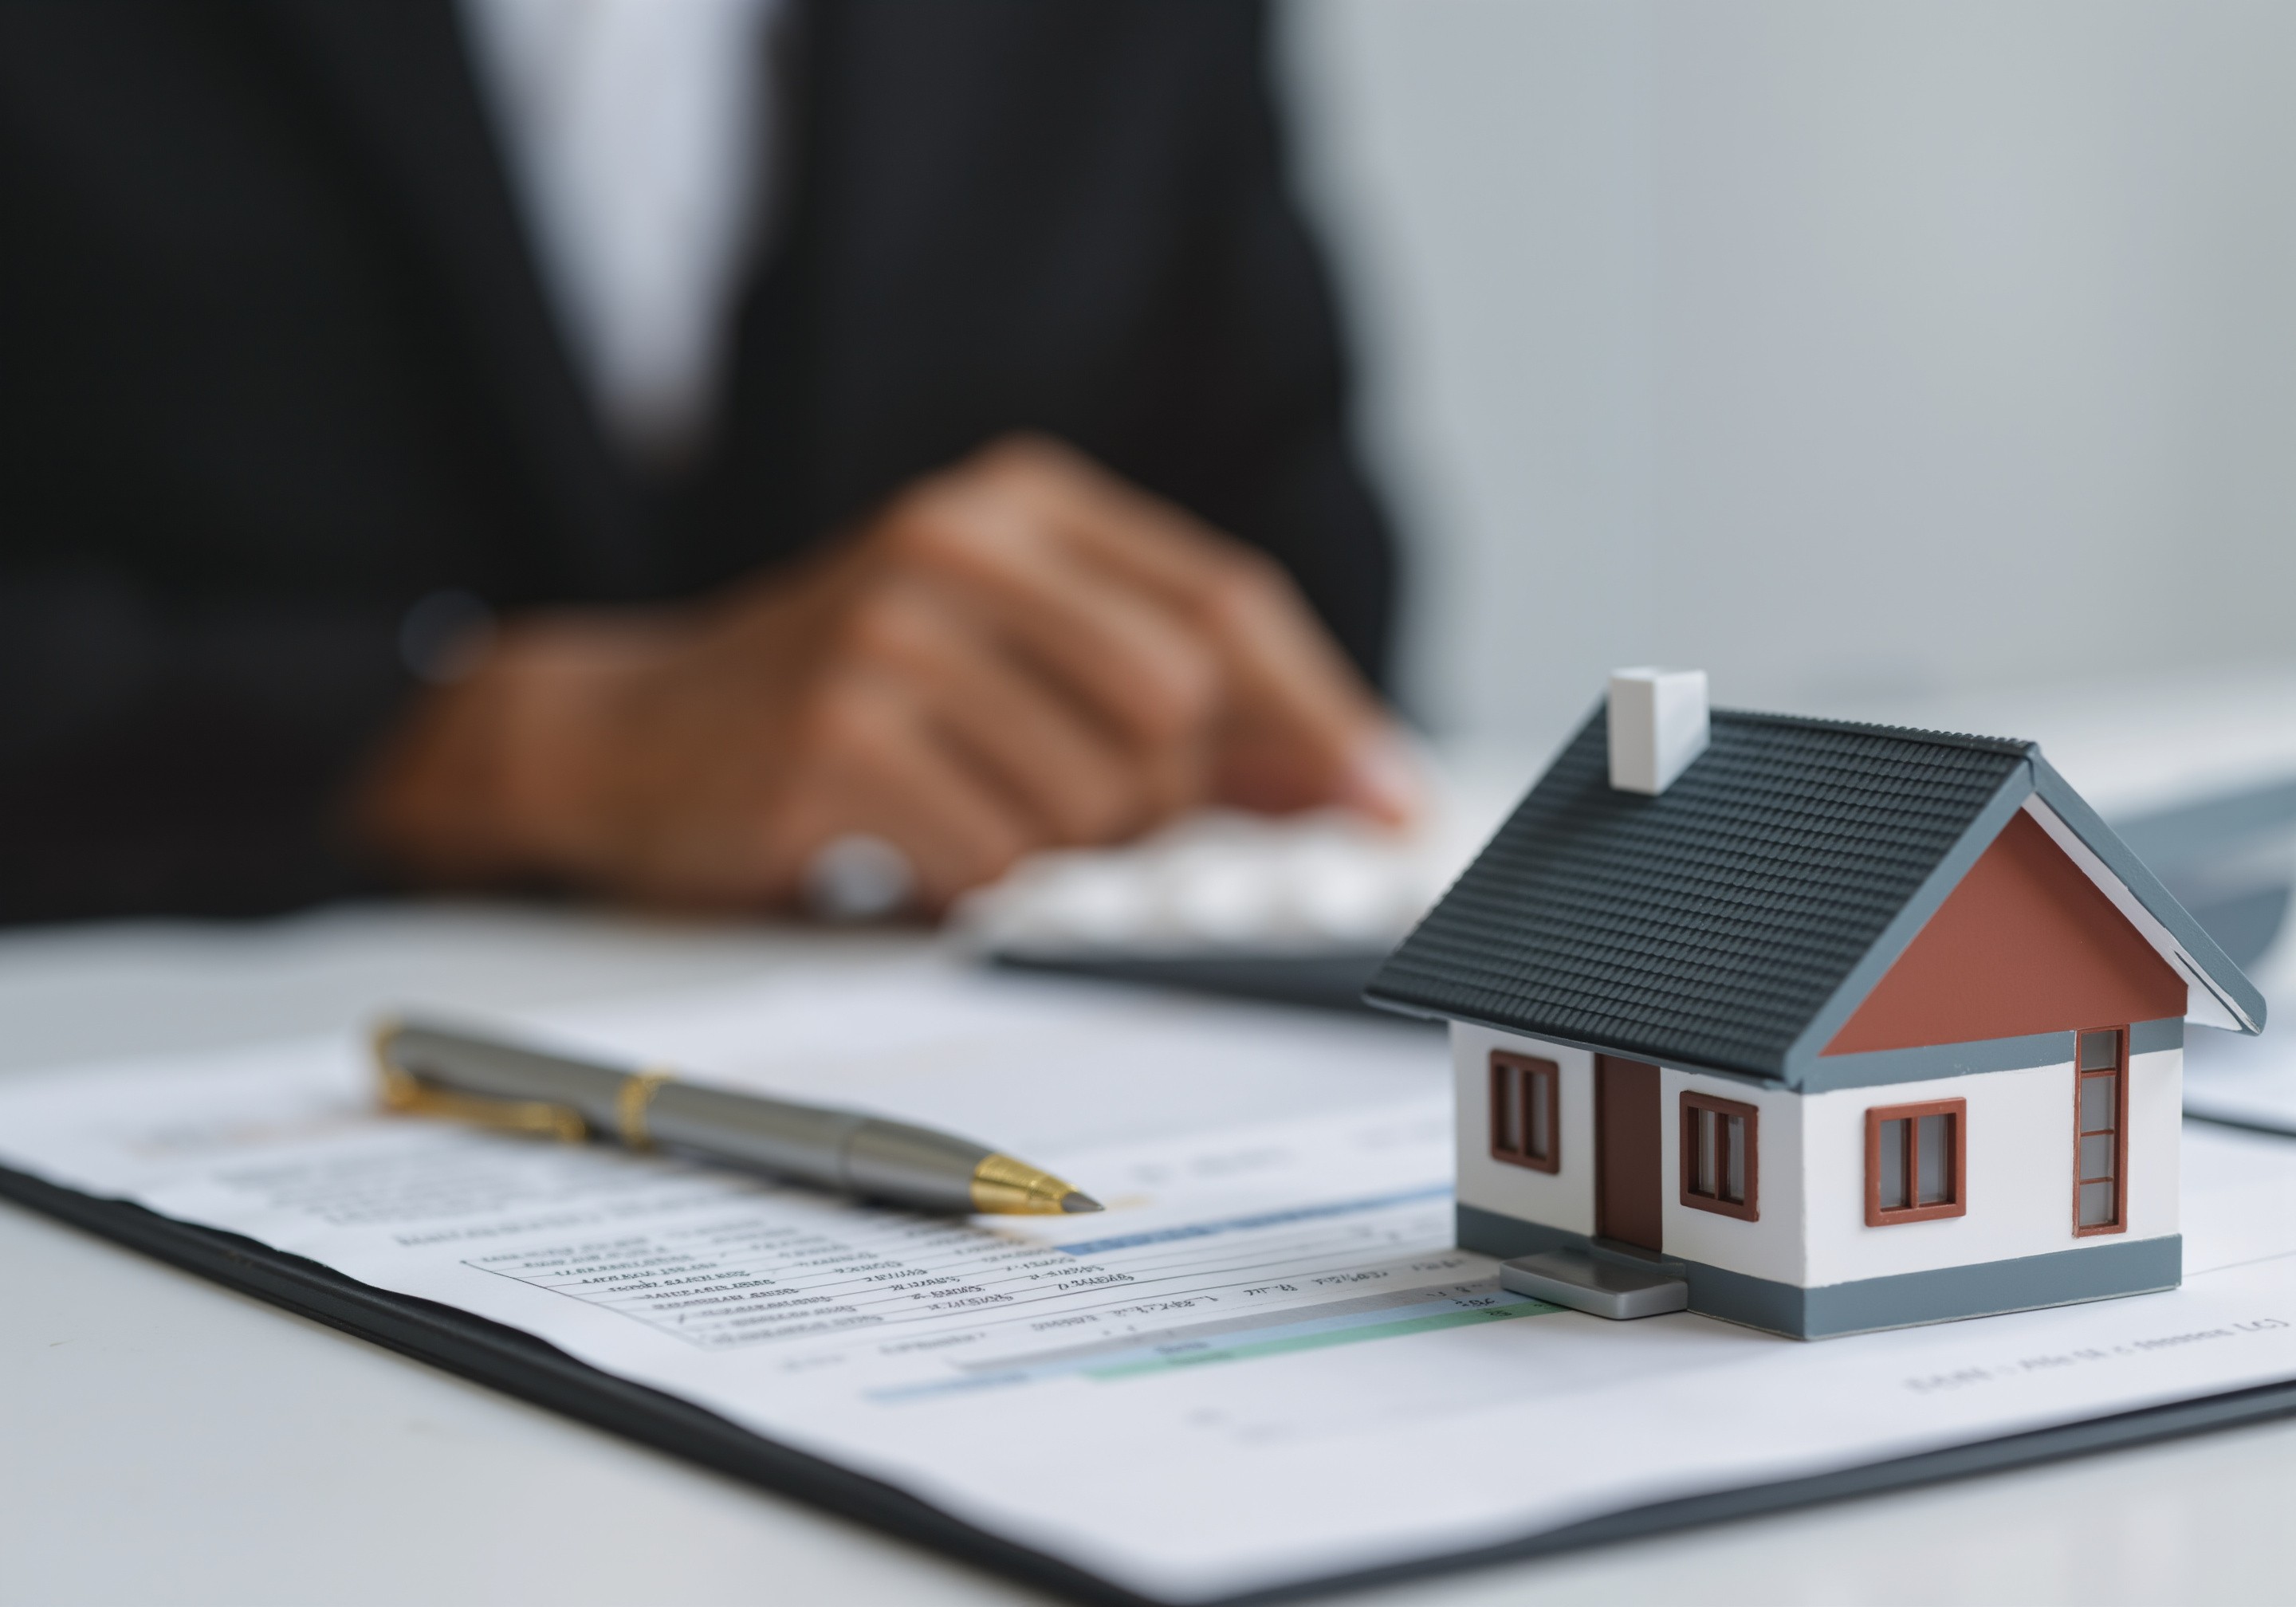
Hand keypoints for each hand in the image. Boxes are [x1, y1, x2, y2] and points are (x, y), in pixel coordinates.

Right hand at [354, 435, 1416, 911]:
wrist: (622, 733)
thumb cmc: (842, 703)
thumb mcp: (1006, 665)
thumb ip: (1171, 712)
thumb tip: (1341, 781)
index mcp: (1017, 503)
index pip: (1224, 601)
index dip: (1318, 711)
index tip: (1383, 800)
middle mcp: (955, 541)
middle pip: (1176, 700)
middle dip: (1166, 795)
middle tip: (1093, 824)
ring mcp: (886, 631)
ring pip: (1092, 796)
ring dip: (1061, 853)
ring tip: (976, 824)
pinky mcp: (831, 734)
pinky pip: (993, 860)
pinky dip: (978, 887)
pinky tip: (916, 853)